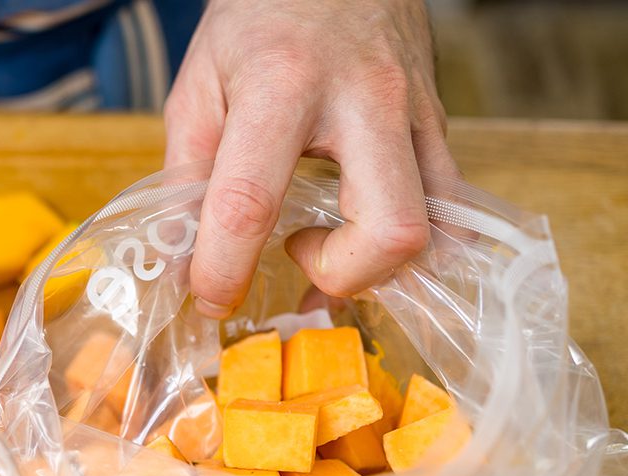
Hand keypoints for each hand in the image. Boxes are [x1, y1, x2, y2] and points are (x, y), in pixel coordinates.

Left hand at [163, 0, 459, 317]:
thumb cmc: (259, 19)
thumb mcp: (199, 82)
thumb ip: (186, 172)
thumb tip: (177, 256)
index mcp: (282, 87)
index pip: (250, 201)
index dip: (224, 267)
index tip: (208, 296)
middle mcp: (364, 102)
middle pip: (390, 229)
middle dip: (343, 274)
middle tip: (297, 255)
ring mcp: (416, 114)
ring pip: (436, 229)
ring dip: (380, 265)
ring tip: (329, 245)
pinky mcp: (441, 124)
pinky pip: (450, 209)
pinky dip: (410, 243)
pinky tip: (364, 232)